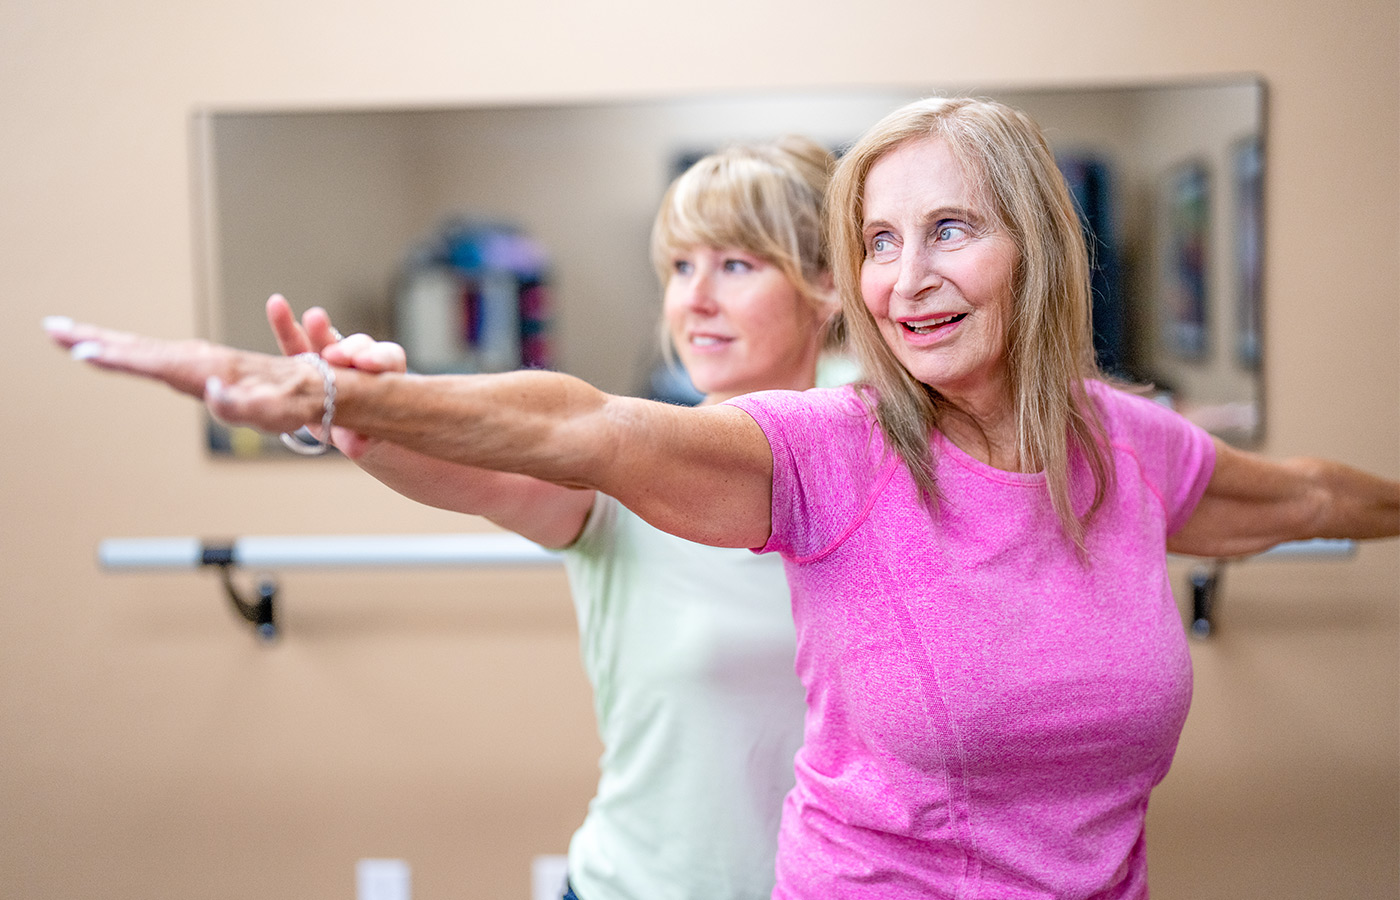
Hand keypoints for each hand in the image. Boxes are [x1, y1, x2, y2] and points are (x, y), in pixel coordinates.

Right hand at [44, 316, 327, 434]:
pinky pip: (157, 357)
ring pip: (144, 349)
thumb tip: (211, 388)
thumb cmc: (295, 403)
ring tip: (68, 334)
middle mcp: (200, 360)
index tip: (83, 350)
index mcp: (209, 368)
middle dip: (96, 339)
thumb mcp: (271, 410)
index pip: (154, 363)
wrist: (316, 387)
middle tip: (54, 328)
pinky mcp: (202, 368)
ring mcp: (200, 362)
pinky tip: (107, 347)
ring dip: (105, 341)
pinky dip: (129, 351)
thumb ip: (240, 403)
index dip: (119, 358)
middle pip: (139, 349)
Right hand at [265, 294, 405, 456]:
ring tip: (305, 314)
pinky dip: (287, 326)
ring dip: (315, 327)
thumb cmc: (367, 431)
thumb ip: (362, 439)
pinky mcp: (305, 364)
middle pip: (357, 346)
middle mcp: (358, 364)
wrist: (351, 431)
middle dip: (345, 345)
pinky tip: (276, 306)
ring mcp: (331, 361)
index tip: (365, 363)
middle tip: (332, 349)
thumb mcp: (368, 438)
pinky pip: (295, 343)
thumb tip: (356, 446)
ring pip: (324, 339)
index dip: (378, 358)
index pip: (388, 359)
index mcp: (384, 377)